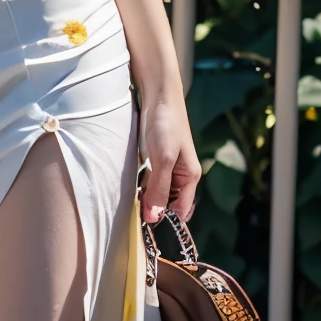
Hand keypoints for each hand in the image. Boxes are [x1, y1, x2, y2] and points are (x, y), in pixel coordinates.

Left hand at [139, 84, 200, 226]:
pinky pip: (149, 181)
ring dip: (145, 198)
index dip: (165, 220)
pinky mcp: (155, 160)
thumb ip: (158, 189)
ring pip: (157, 193)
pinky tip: (131, 186)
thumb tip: (155, 218)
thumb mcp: (162, 159)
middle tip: (135, 211)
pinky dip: (141, 186)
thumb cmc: (165, 124)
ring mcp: (167, 168)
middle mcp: (180, 175)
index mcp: (189, 177)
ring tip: (132, 199)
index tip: (146, 226)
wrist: (158, 95)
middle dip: (154, 209)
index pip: (181, 210)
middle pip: (168, 204)